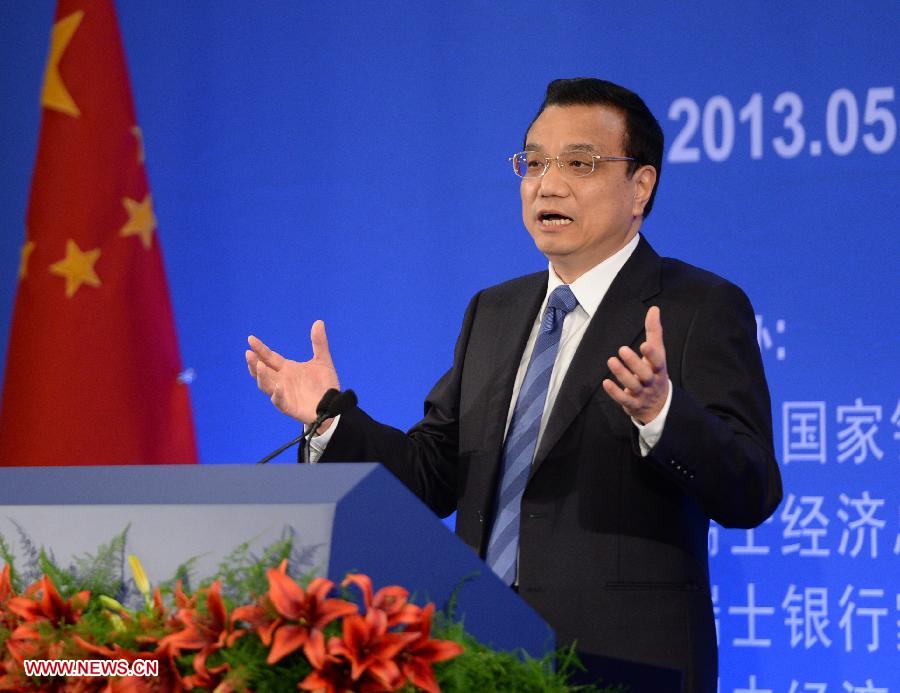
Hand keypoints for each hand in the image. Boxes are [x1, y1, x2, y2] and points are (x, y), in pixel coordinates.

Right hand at [245, 320, 339, 425]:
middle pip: (262, 371)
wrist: (333, 404)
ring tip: (260, 366)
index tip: (250, 339)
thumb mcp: (322, 360)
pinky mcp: (289, 407)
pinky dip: (277, 395)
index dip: (260, 349)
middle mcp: (281, 380)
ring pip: (266, 386)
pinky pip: (279, 402)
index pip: (269, 357)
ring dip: (262, 377)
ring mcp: (283, 394)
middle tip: (249, 354)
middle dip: (254, 363)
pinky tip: (277, 388)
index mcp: (286, 369)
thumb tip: (319, 321)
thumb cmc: (325, 384)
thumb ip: (319, 343)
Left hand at [602, 306, 668, 424]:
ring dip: (622, 374)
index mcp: (659, 369)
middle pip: (645, 374)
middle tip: (622, 349)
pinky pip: (623, 399)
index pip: (658, 362)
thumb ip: (654, 332)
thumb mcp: (658, 354)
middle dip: (634, 363)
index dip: (652, 354)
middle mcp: (652, 382)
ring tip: (611, 360)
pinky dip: (614, 392)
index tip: (645, 345)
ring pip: (633, 386)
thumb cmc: (655, 372)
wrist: (660, 405)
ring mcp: (642, 394)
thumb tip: (654, 309)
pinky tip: (605, 382)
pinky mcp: (632, 404)